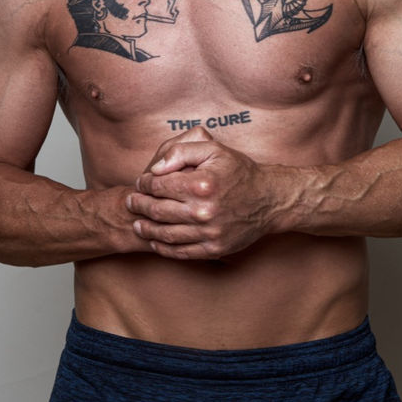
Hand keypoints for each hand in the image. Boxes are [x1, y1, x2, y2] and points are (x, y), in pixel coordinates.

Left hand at [126, 127, 279, 259]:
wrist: (269, 200)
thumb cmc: (239, 172)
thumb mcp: (213, 149)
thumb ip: (181, 151)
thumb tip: (155, 169)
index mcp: (202, 184)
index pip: (159, 185)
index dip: (145, 183)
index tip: (141, 181)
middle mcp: (204, 211)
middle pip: (157, 210)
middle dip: (139, 205)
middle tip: (131, 201)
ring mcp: (209, 233)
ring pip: (165, 234)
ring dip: (146, 228)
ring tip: (138, 223)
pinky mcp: (214, 249)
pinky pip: (180, 252)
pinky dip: (163, 248)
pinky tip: (155, 241)